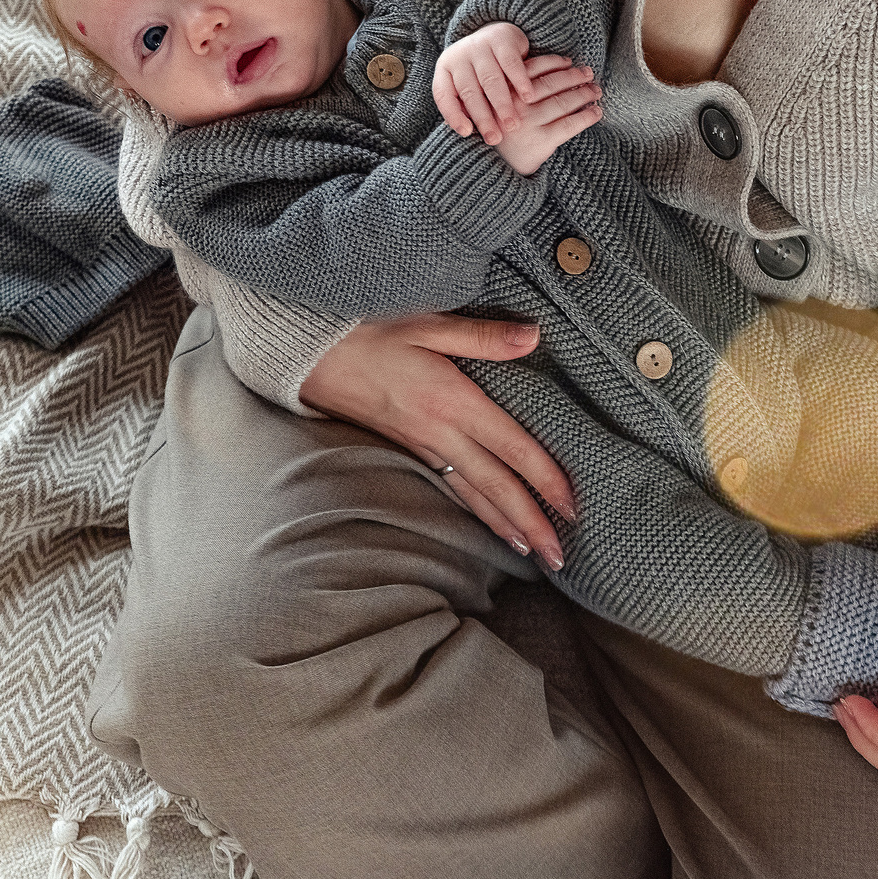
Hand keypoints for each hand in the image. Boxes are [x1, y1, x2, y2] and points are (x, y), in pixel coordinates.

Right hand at [298, 313, 578, 564]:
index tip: (574, 506)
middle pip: (496, 486)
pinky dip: (473, 510)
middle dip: (530, 523)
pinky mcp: (405, 448)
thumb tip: (534, 335)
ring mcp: (420, 446)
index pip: (513, 448)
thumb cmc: (364, 330)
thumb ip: (482, 335)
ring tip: (532, 552)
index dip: (546, 479)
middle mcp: (440, 433)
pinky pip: (448, 487)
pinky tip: (487, 522)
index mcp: (453, 401)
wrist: (303, 354)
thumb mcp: (424, 322)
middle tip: (561, 556)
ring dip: (505, 524)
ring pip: (472, 495)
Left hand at [432, 23, 552, 143]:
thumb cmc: (479, 69)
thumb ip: (464, 104)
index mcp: (445, 68)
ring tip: (513, 125)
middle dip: (483, 118)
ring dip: (503, 105)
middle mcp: (459, 56)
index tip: (467, 133)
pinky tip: (528, 98)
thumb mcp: (466, 83)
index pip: (443, 95)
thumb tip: (467, 132)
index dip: (453, 115)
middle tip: (495, 138)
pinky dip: (520, 82)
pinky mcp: (501, 38)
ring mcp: (479, 45)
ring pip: (490, 80)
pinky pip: (511, 63)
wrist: (496, 33)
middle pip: (469, 91)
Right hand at [489, 55, 603, 174]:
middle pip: (551, 84)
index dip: (555, 63)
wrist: (496, 168)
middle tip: (589, 73)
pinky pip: (569, 124)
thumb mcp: (502, 105)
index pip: (534, 69)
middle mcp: (515, 105)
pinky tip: (596, 112)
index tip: (569, 62)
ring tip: (595, 91)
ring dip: (584, 94)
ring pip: (563, 102)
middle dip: (574, 76)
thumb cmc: (504, 131)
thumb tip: (561, 67)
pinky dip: (586, 116)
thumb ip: (519, 87)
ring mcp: (528, 122)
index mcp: (504, 90)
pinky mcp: (541, 141)